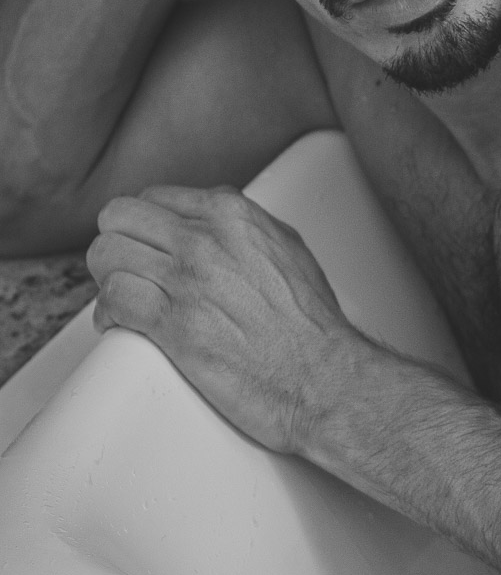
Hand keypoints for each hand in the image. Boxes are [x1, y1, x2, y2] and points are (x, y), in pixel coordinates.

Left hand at [86, 185, 358, 453]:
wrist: (322, 376)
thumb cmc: (310, 323)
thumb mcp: (288, 248)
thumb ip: (244, 227)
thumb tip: (214, 223)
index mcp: (232, 214)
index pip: (153, 197)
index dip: (146, 227)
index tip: (149, 249)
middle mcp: (204, 239)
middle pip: (118, 217)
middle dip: (119, 243)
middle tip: (131, 270)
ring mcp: (186, 280)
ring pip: (105, 254)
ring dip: (109, 278)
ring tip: (124, 298)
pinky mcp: (173, 325)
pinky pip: (112, 300)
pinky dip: (108, 314)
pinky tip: (122, 324)